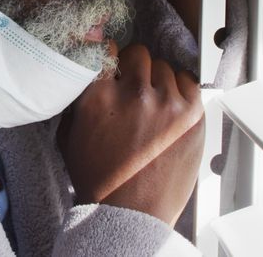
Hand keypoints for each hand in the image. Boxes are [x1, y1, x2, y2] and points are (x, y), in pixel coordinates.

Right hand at [57, 41, 204, 223]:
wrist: (130, 214)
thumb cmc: (99, 180)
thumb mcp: (70, 136)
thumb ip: (76, 100)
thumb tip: (88, 74)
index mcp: (99, 97)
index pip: (106, 49)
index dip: (109, 57)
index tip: (113, 65)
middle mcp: (134, 94)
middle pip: (138, 54)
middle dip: (134, 68)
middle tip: (133, 86)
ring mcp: (167, 103)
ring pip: (164, 67)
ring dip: (157, 81)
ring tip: (153, 103)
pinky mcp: (192, 115)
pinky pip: (189, 81)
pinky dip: (180, 89)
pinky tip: (171, 106)